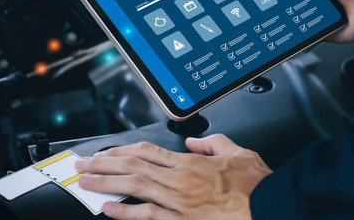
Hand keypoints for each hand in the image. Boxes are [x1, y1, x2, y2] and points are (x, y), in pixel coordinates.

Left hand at [74, 134, 271, 218]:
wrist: (271, 206)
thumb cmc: (257, 185)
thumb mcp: (238, 152)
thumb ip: (212, 143)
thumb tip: (193, 140)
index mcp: (191, 162)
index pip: (146, 151)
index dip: (120, 150)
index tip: (103, 152)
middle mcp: (181, 179)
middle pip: (133, 166)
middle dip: (103, 165)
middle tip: (82, 165)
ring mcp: (180, 202)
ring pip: (135, 188)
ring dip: (107, 185)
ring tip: (87, 184)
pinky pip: (150, 216)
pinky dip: (128, 213)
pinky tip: (111, 210)